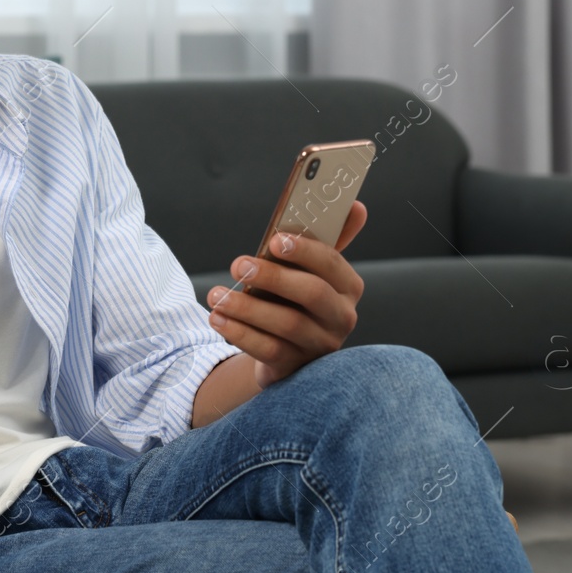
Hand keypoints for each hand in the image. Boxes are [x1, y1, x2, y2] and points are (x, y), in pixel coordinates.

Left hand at [205, 201, 366, 389]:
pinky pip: (269, 350)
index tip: (275, 241)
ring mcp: (321, 344)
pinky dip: (241, 333)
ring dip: (248, 308)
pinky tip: (218, 319)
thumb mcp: (308, 270)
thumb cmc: (294, 298)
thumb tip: (355, 206)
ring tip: (217, 296)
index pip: (332, 264)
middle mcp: (342, 317)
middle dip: (273, 277)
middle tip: (238, 265)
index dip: (305, 251)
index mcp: (347, 286)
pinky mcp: (297, 367)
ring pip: (288, 324)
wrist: (284, 349)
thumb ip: (325, 240)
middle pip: (312, 293)